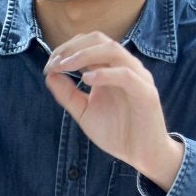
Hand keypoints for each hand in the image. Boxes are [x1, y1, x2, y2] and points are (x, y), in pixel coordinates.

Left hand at [43, 32, 183, 191]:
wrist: (142, 155)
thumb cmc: (116, 132)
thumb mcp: (84, 112)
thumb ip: (67, 94)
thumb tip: (50, 74)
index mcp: (110, 68)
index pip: (88, 43)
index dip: (65, 49)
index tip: (49, 66)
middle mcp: (124, 67)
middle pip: (99, 39)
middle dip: (72, 47)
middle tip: (54, 63)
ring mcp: (138, 77)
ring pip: (113, 50)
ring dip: (85, 55)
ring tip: (65, 66)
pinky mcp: (146, 93)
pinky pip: (126, 75)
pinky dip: (105, 74)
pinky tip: (86, 80)